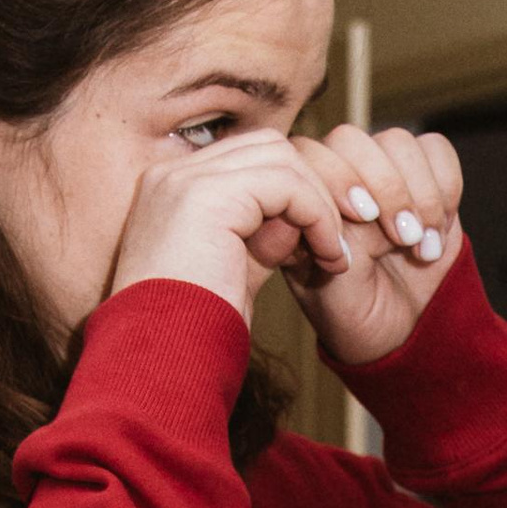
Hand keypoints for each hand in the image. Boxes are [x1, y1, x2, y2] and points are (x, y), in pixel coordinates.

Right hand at [110, 129, 356, 319]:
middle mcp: (171, 175)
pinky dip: (317, 216)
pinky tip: (325, 255)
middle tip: (340, 238)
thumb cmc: (195, 332)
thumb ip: (263, 234)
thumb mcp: (236, 270)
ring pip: (282, 157)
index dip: (295, 192)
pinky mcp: (207, 197)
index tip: (325, 239)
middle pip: (268, 146)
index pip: (249, 159)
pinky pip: (287, 184)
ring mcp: (184, 180)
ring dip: (320, 203)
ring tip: (333, 253)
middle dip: (315, 186)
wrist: (166, 361)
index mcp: (171, 188)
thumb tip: (298, 216)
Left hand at [285, 121, 466, 367]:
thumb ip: (327, 238)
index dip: (338, 178)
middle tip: (402, 238)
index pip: (307, 153)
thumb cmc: (353, 312)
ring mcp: (379, 172)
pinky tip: (438, 228)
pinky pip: (436, 150)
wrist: (402, 331)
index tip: (364, 219)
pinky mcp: (424, 174)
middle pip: (351, 139)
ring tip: (421, 244)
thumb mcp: (327, 286)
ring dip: (419, 193)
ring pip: (397, 141)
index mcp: (299, 198)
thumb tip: (349, 200)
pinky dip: (445, 187)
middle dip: (384, 187)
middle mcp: (335, 175)